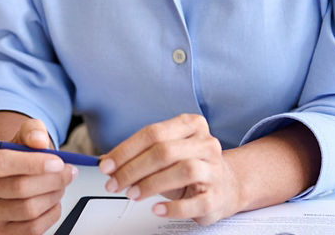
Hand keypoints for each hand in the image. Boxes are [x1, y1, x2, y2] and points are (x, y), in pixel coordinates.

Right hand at [0, 118, 77, 234]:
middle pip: (19, 188)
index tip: (58, 162)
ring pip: (28, 209)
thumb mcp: (23, 136)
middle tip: (68, 172)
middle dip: (52, 180)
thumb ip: (32, 131)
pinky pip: (32, 228)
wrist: (9, 177)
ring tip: (60, 185)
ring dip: (53, 196)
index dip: (33, 164)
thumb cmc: (16, 157)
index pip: (0, 163)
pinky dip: (50, 214)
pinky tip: (52, 202)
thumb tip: (39, 140)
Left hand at [99, 114, 244, 225]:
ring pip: (182, 170)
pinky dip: (173, 207)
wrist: (227, 186)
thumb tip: (107, 161)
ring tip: (132, 194)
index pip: (153, 133)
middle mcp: (206, 144)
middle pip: (164, 151)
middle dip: (133, 168)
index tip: (107, 165)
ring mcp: (214, 170)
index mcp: (191, 126)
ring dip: (151, 184)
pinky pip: (195, 202)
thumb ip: (139, 154)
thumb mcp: (166, 155)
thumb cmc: (190, 167)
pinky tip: (156, 208)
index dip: (125, 150)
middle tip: (114, 183)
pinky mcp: (218, 196)